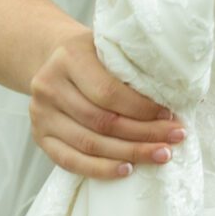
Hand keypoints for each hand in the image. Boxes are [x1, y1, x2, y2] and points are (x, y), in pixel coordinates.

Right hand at [28, 28, 185, 179]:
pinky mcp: (40, 137)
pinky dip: (100, 169)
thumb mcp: (107, 46)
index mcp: (69, 57)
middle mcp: (50, 86)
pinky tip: (126, 169)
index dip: (141, 108)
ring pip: (89, 144)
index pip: (108, 92)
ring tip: (160, 154)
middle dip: (143, 133)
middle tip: (174, 139)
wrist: (52, 58)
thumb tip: (173, 92)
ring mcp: (41, 114)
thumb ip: (129, 65)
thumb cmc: (91, 53)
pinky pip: (70, 161)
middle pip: (102, 121)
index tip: (170, 115)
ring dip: (129, 153)